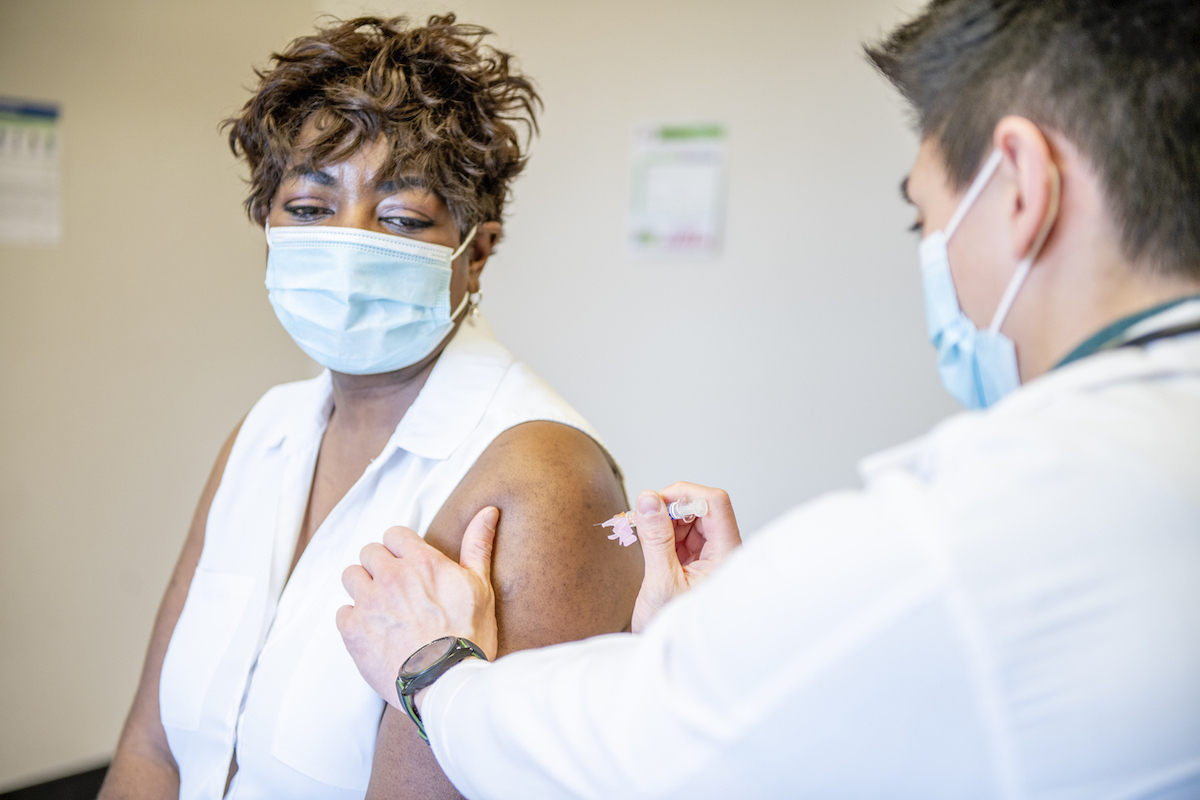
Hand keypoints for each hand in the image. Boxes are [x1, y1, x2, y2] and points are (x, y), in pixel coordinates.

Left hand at [336, 506, 500, 710]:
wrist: (446, 683)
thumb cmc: (468, 636)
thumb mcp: (480, 586)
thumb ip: (477, 545)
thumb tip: (487, 511)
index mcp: (421, 562)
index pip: (393, 534)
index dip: (401, 549)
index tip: (408, 565)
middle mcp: (391, 577)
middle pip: (369, 553)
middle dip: (380, 566)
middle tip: (397, 589)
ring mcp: (369, 603)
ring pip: (351, 578)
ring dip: (363, 588)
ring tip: (383, 609)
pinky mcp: (353, 631)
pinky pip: (342, 612)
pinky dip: (354, 620)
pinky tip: (375, 632)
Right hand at [630, 482, 741, 632]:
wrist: (668, 656)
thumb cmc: (672, 628)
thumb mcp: (660, 581)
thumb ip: (655, 538)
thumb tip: (648, 498)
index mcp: (726, 556)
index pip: (715, 504)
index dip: (685, 495)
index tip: (656, 503)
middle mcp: (723, 552)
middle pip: (703, 508)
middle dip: (671, 508)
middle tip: (644, 521)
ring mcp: (710, 556)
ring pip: (690, 519)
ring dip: (664, 522)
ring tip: (645, 541)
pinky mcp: (696, 562)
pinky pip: (681, 534)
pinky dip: (662, 534)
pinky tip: (650, 548)